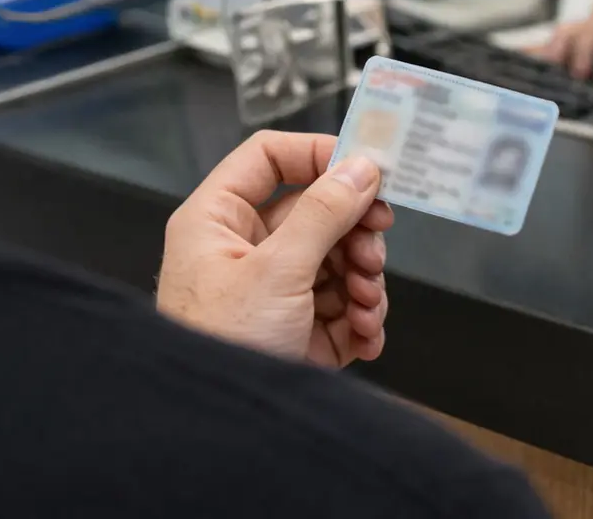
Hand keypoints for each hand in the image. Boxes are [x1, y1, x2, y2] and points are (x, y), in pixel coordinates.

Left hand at [157, 131, 392, 367]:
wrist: (217, 437)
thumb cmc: (221, 344)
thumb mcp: (277, 270)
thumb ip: (324, 214)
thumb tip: (361, 167)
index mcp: (218, 221)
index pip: (269, 159)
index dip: (318, 155)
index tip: (367, 167)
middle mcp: (243, 251)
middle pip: (316, 214)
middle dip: (354, 233)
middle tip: (375, 246)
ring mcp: (273, 294)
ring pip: (336, 262)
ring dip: (363, 281)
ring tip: (366, 305)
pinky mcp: (297, 334)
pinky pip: (341, 308)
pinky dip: (362, 318)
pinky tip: (367, 335)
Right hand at [529, 0, 592, 86]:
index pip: (587, 34)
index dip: (581, 56)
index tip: (579, 76)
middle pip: (566, 33)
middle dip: (554, 55)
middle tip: (547, 77)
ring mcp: (590, 22)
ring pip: (562, 37)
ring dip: (551, 57)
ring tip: (539, 76)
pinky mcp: (589, 33)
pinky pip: (568, 44)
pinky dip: (556, 56)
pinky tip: (542, 66)